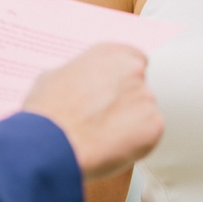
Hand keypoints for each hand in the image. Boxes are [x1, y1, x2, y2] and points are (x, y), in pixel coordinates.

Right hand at [22, 43, 162, 179]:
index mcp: (110, 54)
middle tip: (105, 118)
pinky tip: (112, 147)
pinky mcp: (154, 125)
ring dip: (130, 123)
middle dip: (125, 102)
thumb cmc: (49, 112)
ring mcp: (146, 98)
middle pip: (138, 87)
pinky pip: (149, 135)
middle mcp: (132, 71)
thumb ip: (77, 75)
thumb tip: (78, 84)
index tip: (115, 90)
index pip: (132, 59)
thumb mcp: (54, 78)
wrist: (52, 143)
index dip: (123, 78)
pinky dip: (136, 143)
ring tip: (103, 137)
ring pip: (144, 112)